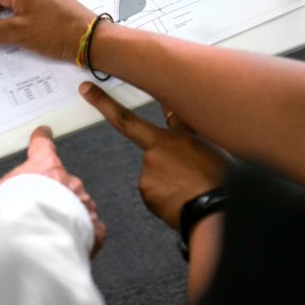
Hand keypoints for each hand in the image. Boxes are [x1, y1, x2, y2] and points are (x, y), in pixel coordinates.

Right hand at [0, 125, 106, 255]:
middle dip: (52, 193)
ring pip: (77, 203)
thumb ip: (0, 192)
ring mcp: (83, 202)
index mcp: (46, 166)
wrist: (38, 238)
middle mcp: (68, 181)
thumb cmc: (20, 213)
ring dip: (67, 214)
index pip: (43, 145)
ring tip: (50, 229)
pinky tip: (69, 240)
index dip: (41, 138)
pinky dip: (82, 233)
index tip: (43, 134)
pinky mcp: (93, 225)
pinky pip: (91, 226)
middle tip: (39, 208)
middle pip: (61, 181)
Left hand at [80, 82, 229, 230]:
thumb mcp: (205, 144)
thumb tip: (171, 114)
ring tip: (192, 188)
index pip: (126, 117)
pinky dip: (166, 196)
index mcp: (168, 138)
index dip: (103, 103)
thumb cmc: (219, 179)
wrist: (217, 213)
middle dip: (166, 161)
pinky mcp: (147, 195)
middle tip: (189, 173)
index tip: (86, 91)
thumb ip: (182, 128)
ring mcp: (147, 175)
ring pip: (154, 174)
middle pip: (151, 153)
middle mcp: (152, 154)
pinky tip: (183, 199)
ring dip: (169, 180)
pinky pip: (153, 192)